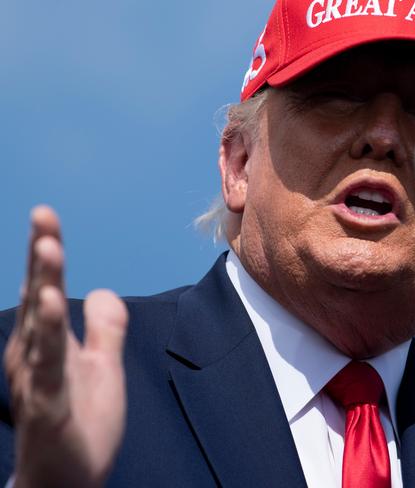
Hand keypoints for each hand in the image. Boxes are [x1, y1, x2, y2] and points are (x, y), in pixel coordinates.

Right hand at [3, 206, 127, 487]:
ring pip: (41, 325)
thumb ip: (106, 329)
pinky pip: (50, 366)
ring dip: (45, 285)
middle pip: (39, 296)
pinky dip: (50, 336)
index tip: (47, 216)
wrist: (69, 479)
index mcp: (45, 343)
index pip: (47, 288)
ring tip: (49, 248)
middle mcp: (33, 355)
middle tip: (43, 216)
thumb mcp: (103, 366)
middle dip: (42, 256)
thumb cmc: (80, 421)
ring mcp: (38, 380)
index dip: (47, 253)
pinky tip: (53, 306)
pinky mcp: (49, 406)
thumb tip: (108, 291)